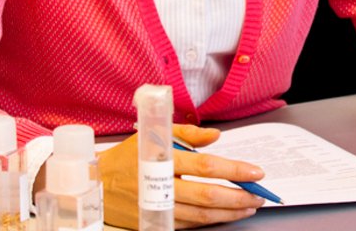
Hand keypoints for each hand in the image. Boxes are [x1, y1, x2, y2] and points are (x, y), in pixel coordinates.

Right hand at [98, 123, 265, 227]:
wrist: (96, 184)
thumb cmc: (129, 156)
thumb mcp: (154, 135)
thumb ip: (188, 134)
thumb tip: (217, 136)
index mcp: (162, 159)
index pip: (205, 166)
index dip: (233, 170)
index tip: (255, 172)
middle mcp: (161, 186)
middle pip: (207, 196)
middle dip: (238, 197)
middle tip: (259, 195)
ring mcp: (158, 207)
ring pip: (201, 216)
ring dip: (229, 212)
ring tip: (248, 207)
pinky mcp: (156, 221)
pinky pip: (189, 224)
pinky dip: (211, 221)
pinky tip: (225, 215)